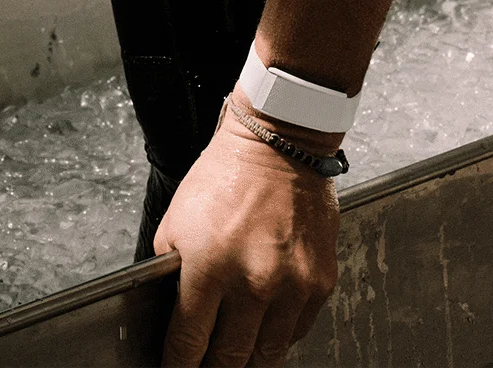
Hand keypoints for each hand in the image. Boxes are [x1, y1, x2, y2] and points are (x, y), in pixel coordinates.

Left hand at [152, 88, 341, 366]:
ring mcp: (292, 285)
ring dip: (247, 361)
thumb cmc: (226, 177)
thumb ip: (172, 273)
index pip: (188, 344)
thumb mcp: (176, 222)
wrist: (280, 146)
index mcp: (209, 268)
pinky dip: (278, 336)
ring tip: (235, 358)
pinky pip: (296, 330)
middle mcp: (254, 282)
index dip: (178, 367)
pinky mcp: (320, 282)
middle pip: (229, 359)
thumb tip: (174, 314)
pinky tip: (264, 328)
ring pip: (267, 355)